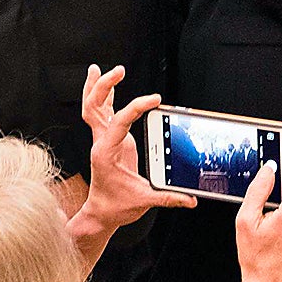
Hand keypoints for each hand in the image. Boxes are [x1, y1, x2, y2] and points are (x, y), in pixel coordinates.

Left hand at [76, 65, 196, 231]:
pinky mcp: (107, 140)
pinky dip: (102, 97)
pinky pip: (100, 113)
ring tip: (97, 68)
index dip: (136, 107)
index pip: (119, 122)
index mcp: (106, 153)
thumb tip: (189, 198)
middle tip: (117, 70)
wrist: (100, 213)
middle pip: (93, 107)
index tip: (154, 100)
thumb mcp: (143, 201)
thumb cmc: (115, 207)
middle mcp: (100, 143)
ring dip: (95, 88)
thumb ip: (167, 197)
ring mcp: (102, 140)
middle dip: (103, 86)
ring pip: (91, 107)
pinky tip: (107, 85)